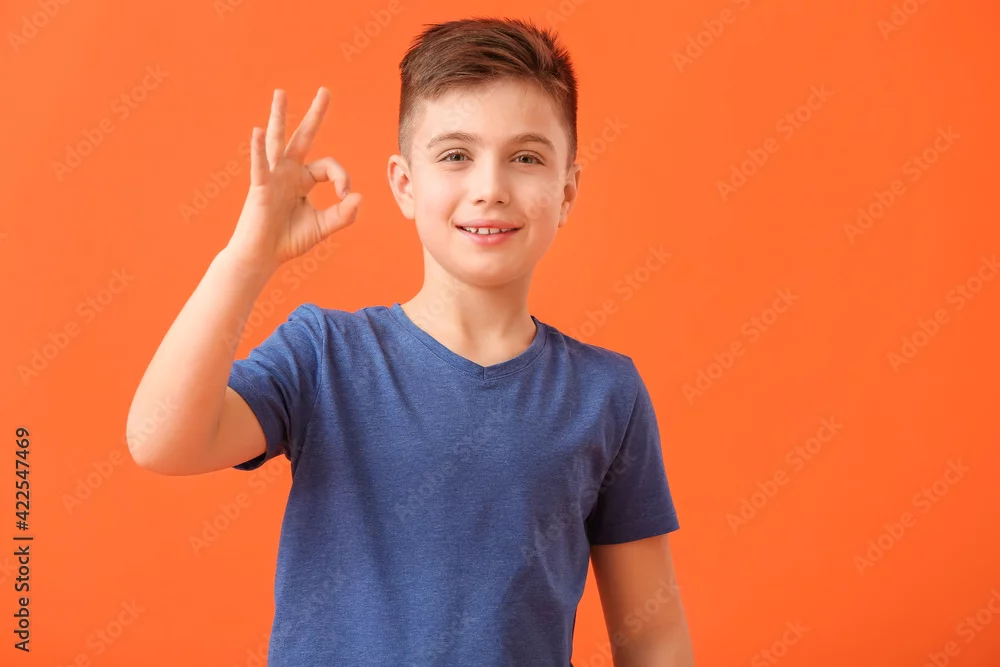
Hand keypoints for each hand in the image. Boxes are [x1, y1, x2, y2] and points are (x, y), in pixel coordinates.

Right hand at [226, 87, 361, 272]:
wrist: (262, 257)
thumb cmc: (288, 241)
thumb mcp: (322, 227)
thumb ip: (342, 214)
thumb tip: (358, 197)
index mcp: (303, 180)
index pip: (329, 168)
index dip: (342, 179)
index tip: (345, 197)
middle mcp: (288, 172)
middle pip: (304, 137)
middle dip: (315, 115)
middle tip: (325, 90)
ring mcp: (273, 176)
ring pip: (278, 141)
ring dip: (280, 117)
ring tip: (281, 94)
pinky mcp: (260, 187)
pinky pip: (260, 165)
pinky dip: (258, 149)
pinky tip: (257, 132)